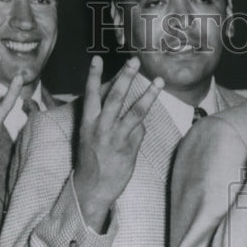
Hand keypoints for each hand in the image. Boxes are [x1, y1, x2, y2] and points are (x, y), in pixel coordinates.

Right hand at [73, 55, 161, 232]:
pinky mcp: (129, 148)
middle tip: (135, 61)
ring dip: (149, 95)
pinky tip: (139, 130)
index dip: (93, 76)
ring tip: (159, 81)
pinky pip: (140, 130)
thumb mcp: (88, 136)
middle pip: (116, 97)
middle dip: (126, 77)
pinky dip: (142, 127)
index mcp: (87, 123)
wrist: (92, 188)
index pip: (90, 95)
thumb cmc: (91, 160)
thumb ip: (101, 118)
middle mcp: (101, 128)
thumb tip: (116, 103)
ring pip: (135, 111)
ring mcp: (116, 138)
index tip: (97, 58)